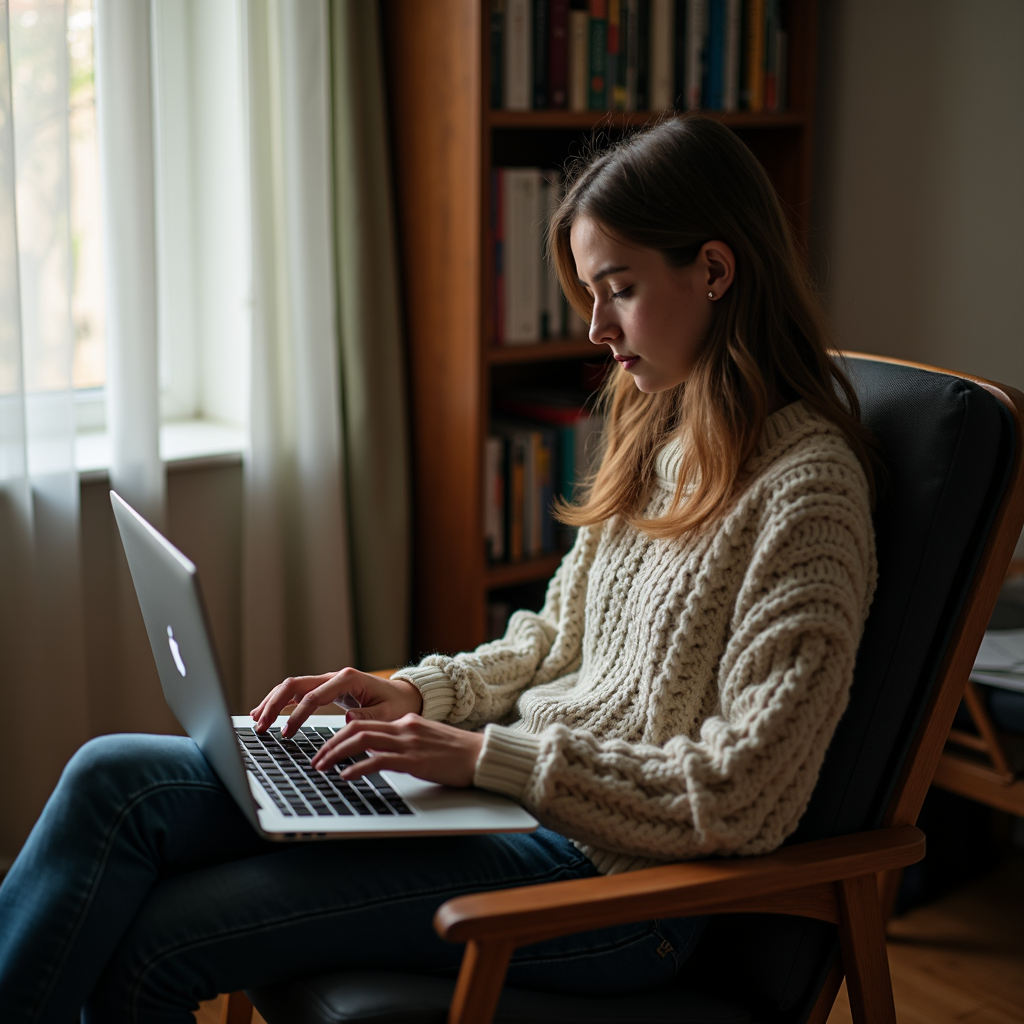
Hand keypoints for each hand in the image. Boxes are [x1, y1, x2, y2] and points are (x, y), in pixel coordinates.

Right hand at [249, 667, 422, 735]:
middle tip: (261, 726)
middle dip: (274, 705)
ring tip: (256, 720)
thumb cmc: (397, 705)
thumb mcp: (387, 714)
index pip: (314, 697)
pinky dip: (280, 702)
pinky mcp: (325, 689)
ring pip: (292, 686)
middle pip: (295, 685)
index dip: (296, 715)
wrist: (403, 695)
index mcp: (348, 679)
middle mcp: (334, 676)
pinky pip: (297, 693)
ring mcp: (328, 681)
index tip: (286, 733)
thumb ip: (367, 716)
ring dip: (272, 702)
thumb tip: (346, 720)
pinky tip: (266, 713)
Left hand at [311, 714, 484, 787]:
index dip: (339, 736)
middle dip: (330, 744)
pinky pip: (379, 761)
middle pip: (357, 729)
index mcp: (405, 722)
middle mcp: (404, 728)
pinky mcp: (415, 760)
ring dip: (337, 754)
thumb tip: (378, 754)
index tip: (324, 749)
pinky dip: (358, 768)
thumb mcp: (425, 741)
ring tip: (322, 767)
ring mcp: (409, 743)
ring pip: (362, 742)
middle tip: (315, 760)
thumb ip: (403, 743)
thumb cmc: (457, 754)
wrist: (482, 756)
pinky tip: (346, 776)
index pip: (364, 723)